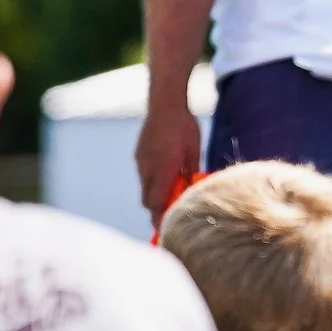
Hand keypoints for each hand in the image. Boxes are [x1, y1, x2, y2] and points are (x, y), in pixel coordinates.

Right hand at [135, 93, 202, 220]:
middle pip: (148, 202)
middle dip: (157, 210)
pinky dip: (152, 181)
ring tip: (171, 191)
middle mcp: (148, 169)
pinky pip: (143, 176)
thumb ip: (191, 173)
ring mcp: (141, 162)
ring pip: (144, 189)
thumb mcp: (194, 151)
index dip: (161, 219)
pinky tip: (164, 173)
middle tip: (171, 213)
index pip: (157, 204)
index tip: (168, 227)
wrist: (164, 102)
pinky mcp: (138, 155)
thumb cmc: (184, 126)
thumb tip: (193, 191)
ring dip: (155, 195)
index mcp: (164, 170)